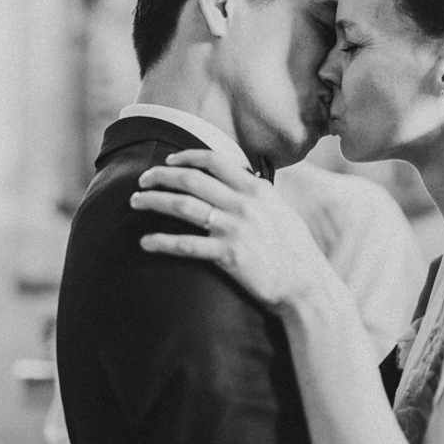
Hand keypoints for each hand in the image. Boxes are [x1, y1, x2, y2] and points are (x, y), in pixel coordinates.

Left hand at [130, 149, 332, 309]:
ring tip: (135, 202)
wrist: (307, 285)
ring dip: (154, 201)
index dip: (186, 157)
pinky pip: (186, 245)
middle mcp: (244, 204)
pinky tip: (145, 242)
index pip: (214, 161)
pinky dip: (162, 241)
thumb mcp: (281, 212)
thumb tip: (241, 181)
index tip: (168, 161)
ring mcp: (235, 228)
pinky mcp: (228, 255)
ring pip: (183, 206)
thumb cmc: (295, 251)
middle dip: (161, 176)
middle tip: (141, 180)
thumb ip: (258, 196)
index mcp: (257, 189)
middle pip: (192, 179)